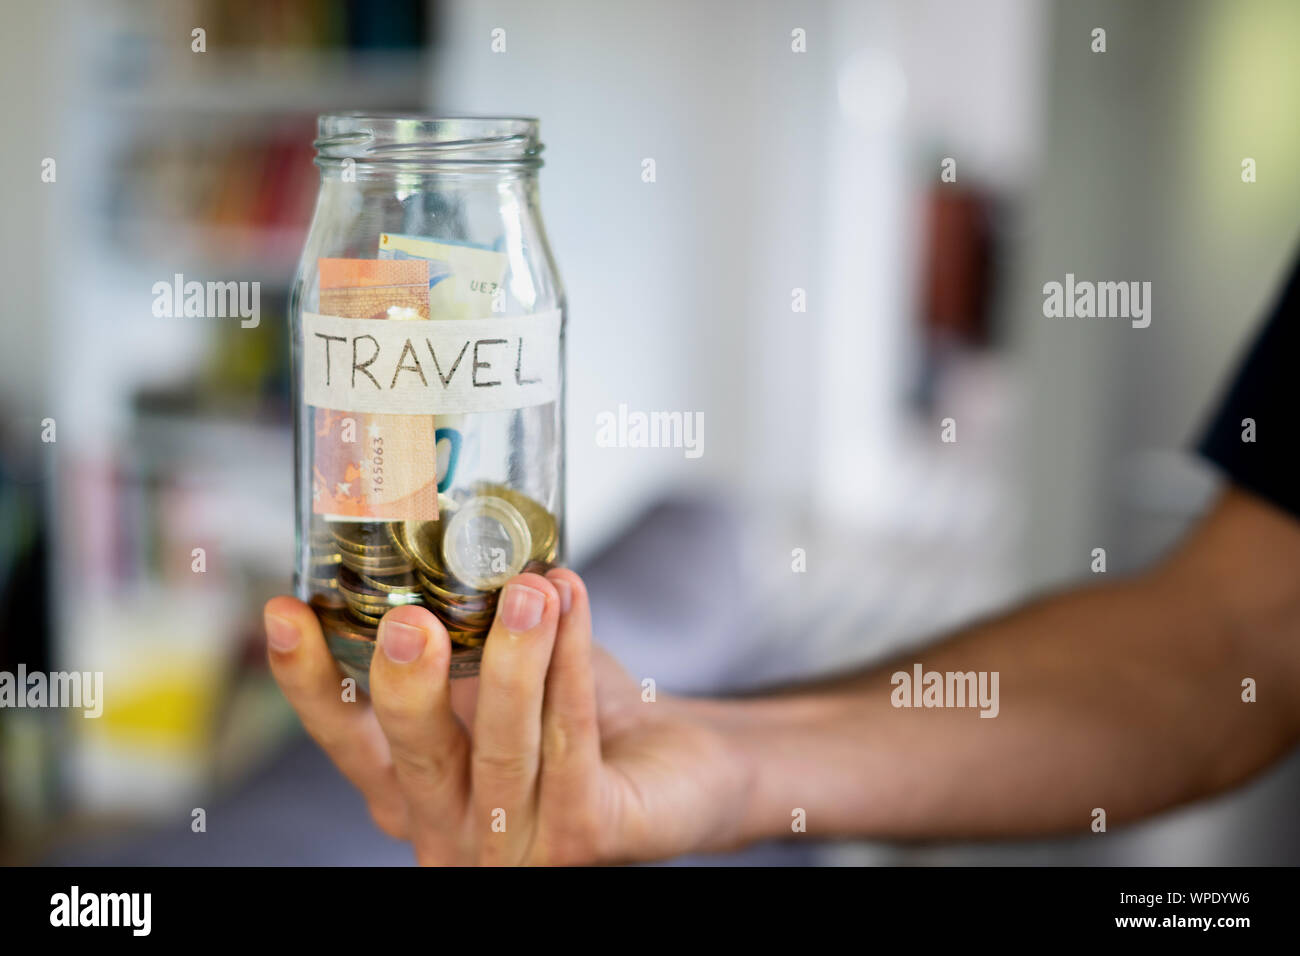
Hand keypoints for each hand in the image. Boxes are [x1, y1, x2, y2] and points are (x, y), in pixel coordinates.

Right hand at [263, 569, 756, 863]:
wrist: (680, 766)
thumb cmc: (579, 715)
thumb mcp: (502, 671)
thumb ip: (465, 629)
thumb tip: (434, 531)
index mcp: (416, 786)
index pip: (347, 741)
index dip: (309, 683)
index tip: (284, 610)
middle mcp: (452, 826)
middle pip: (413, 761)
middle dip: (407, 686)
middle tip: (409, 618)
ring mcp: (519, 843)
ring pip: (502, 753)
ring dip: (513, 664)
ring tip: (528, 589)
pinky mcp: (586, 836)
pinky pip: (572, 744)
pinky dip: (570, 668)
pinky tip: (572, 603)